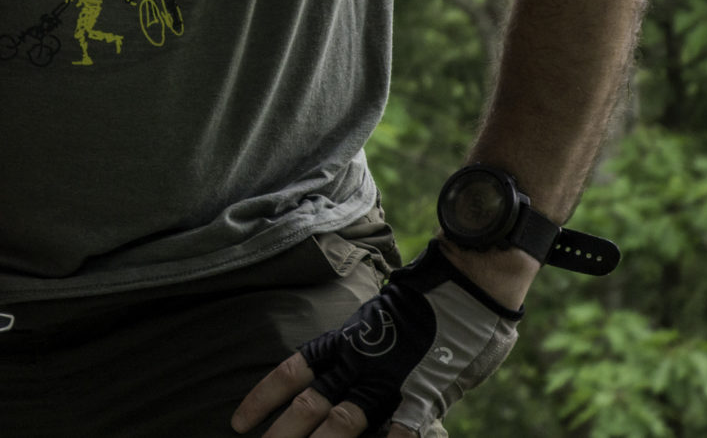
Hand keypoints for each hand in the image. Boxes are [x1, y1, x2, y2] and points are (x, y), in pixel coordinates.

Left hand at [228, 246, 519, 436]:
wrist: (466, 284)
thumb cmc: (423, 297)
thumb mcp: (377, 318)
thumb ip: (358, 343)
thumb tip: (340, 361)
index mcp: (345, 340)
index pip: (292, 371)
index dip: (263, 398)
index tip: (239, 423)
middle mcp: (360, 361)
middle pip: (309, 404)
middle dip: (283, 433)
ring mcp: (391, 380)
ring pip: (343, 421)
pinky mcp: (424, 395)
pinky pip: (400, 432)